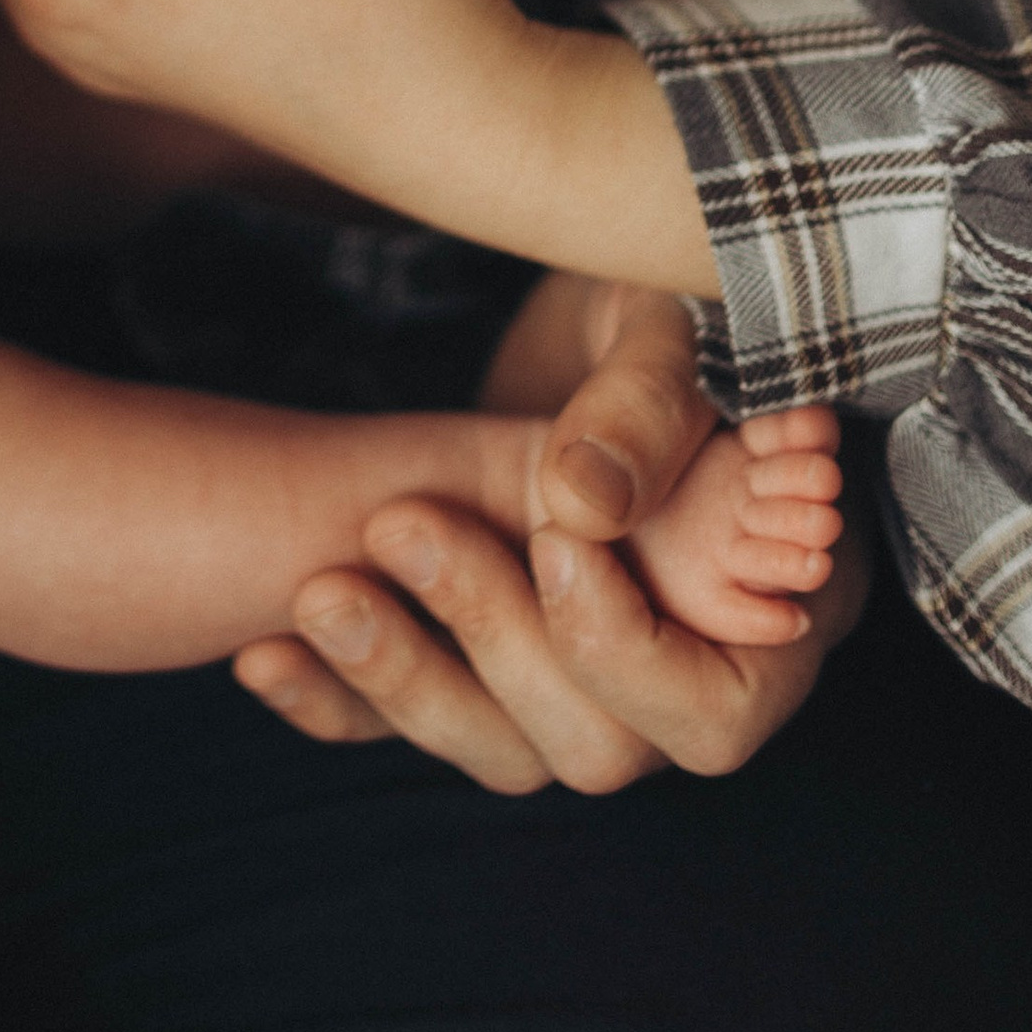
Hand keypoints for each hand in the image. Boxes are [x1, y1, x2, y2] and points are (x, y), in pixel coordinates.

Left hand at [234, 295, 865, 789]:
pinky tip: (261, 654)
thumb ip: (647, 407)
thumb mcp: (669, 327)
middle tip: (403, 524)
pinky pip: (410, 729)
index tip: (554, 536)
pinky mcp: (485, 663)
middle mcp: (681, 671)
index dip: (627, 652)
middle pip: (596, 746)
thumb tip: (584, 503)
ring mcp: (579, 681)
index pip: (713, 712)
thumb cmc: (667, 298)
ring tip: (318, 590)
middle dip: (490, 643)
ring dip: (400, 681)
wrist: (586, 280)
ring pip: (500, 751)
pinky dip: (337, 702)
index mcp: (770, 606)